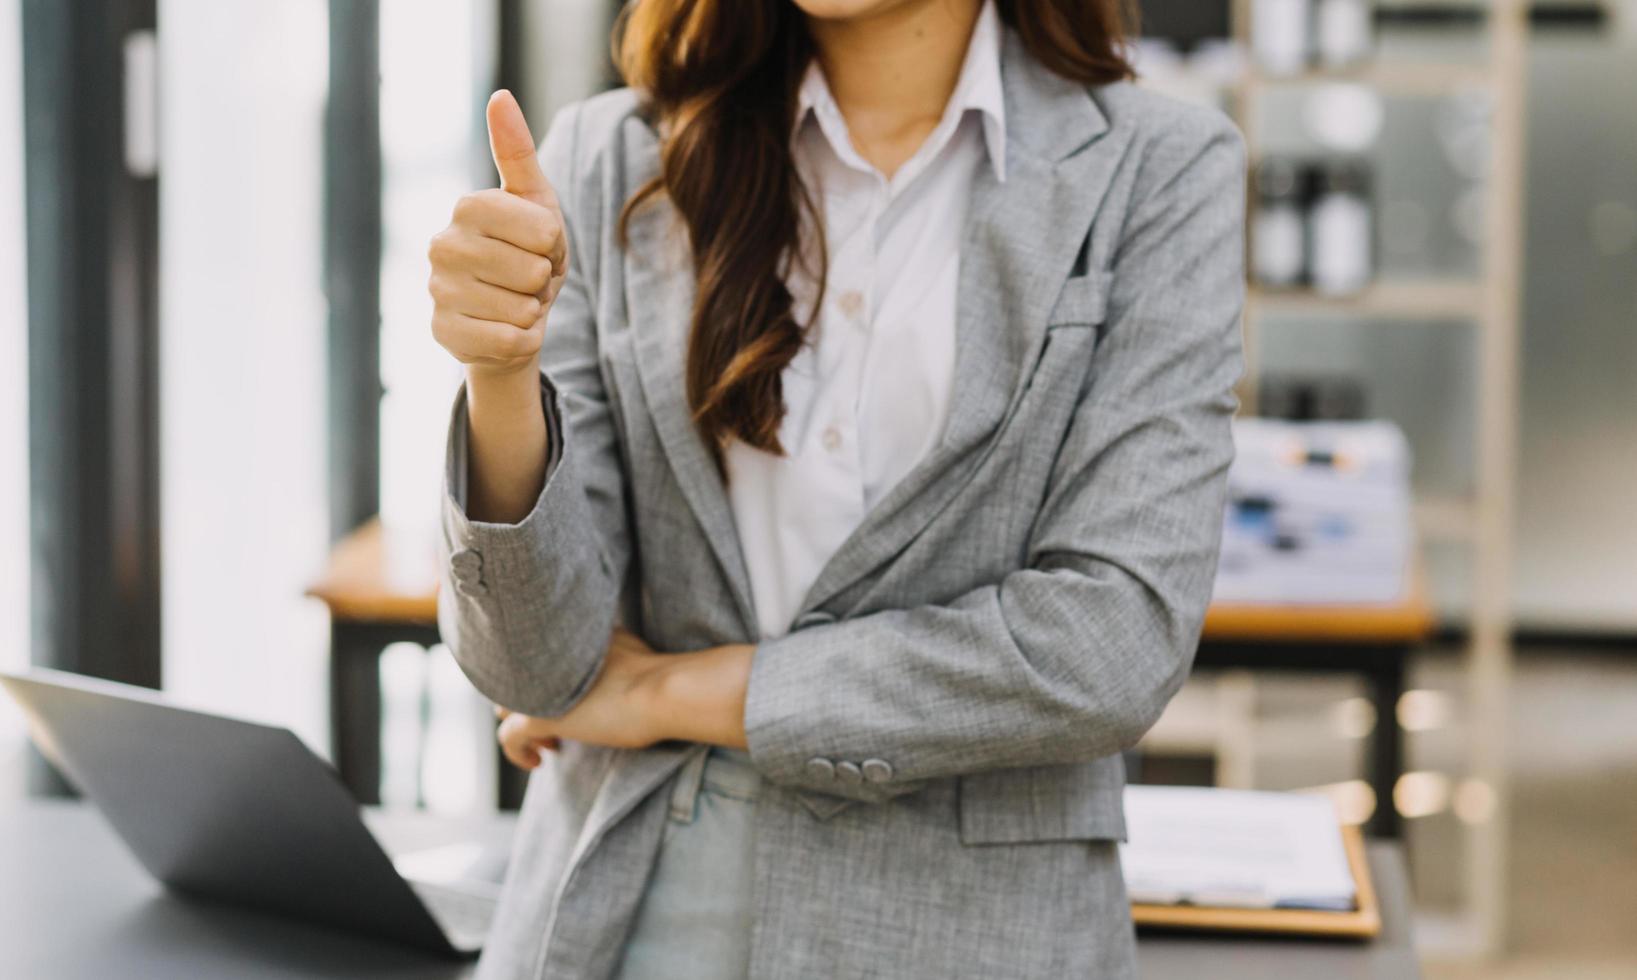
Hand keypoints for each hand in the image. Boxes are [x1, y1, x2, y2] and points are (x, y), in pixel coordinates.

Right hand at [428, 89, 567, 378]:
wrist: (511, 316)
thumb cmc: (527, 252)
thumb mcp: (536, 201)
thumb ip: (517, 152)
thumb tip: (500, 96)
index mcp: (467, 206)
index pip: (543, 231)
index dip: (554, 245)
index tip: (538, 246)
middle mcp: (441, 245)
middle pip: (532, 272)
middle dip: (542, 281)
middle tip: (526, 279)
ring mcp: (438, 291)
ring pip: (521, 309)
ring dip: (532, 312)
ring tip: (514, 301)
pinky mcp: (443, 333)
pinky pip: (509, 342)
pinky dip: (523, 340)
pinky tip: (506, 329)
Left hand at [495, 629, 668, 769]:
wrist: (663, 691)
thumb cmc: (656, 674)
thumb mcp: (626, 647)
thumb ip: (605, 650)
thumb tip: (611, 659)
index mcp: (563, 636)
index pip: (533, 656)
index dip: (545, 680)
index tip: (567, 699)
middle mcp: (542, 656)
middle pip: (513, 677)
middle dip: (528, 700)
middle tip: (559, 722)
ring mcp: (535, 686)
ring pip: (505, 706)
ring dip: (523, 724)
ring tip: (552, 743)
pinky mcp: (535, 717)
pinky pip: (508, 738)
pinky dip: (518, 753)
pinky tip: (538, 761)